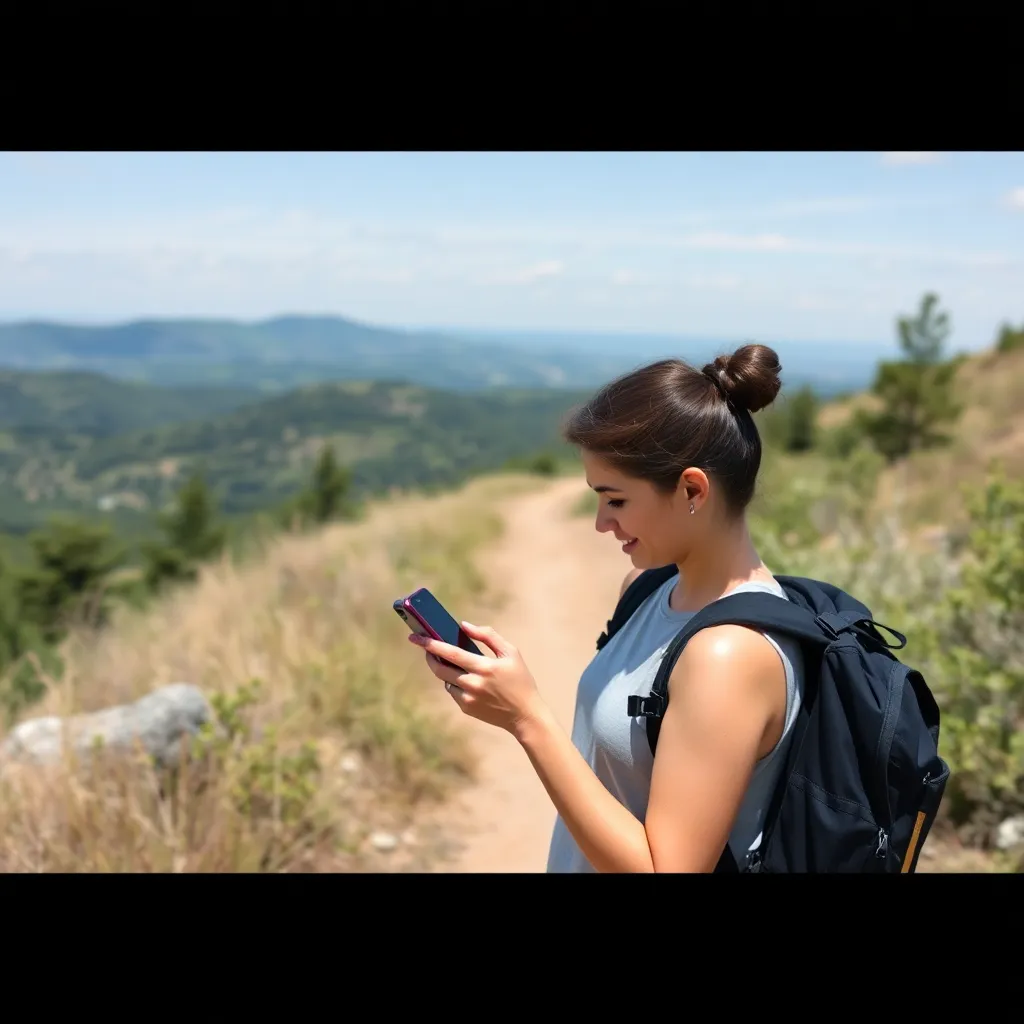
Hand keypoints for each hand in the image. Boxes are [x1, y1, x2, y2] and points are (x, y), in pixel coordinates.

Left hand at [408, 622, 545, 734]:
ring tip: (448, 660)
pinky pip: (452, 690)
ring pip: (444, 679)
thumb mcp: (510, 652)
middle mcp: (472, 684)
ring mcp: (467, 698)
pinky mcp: (465, 708)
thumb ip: (488, 635)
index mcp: (484, 667)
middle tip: (426, 647)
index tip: (415, 636)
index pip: (450, 653)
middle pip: (440, 668)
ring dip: (442, 668)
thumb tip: (464, 625)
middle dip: (429, 656)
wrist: (525, 715)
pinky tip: (464, 677)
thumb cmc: (520, 679)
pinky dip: (453, 681)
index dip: (430, 644)